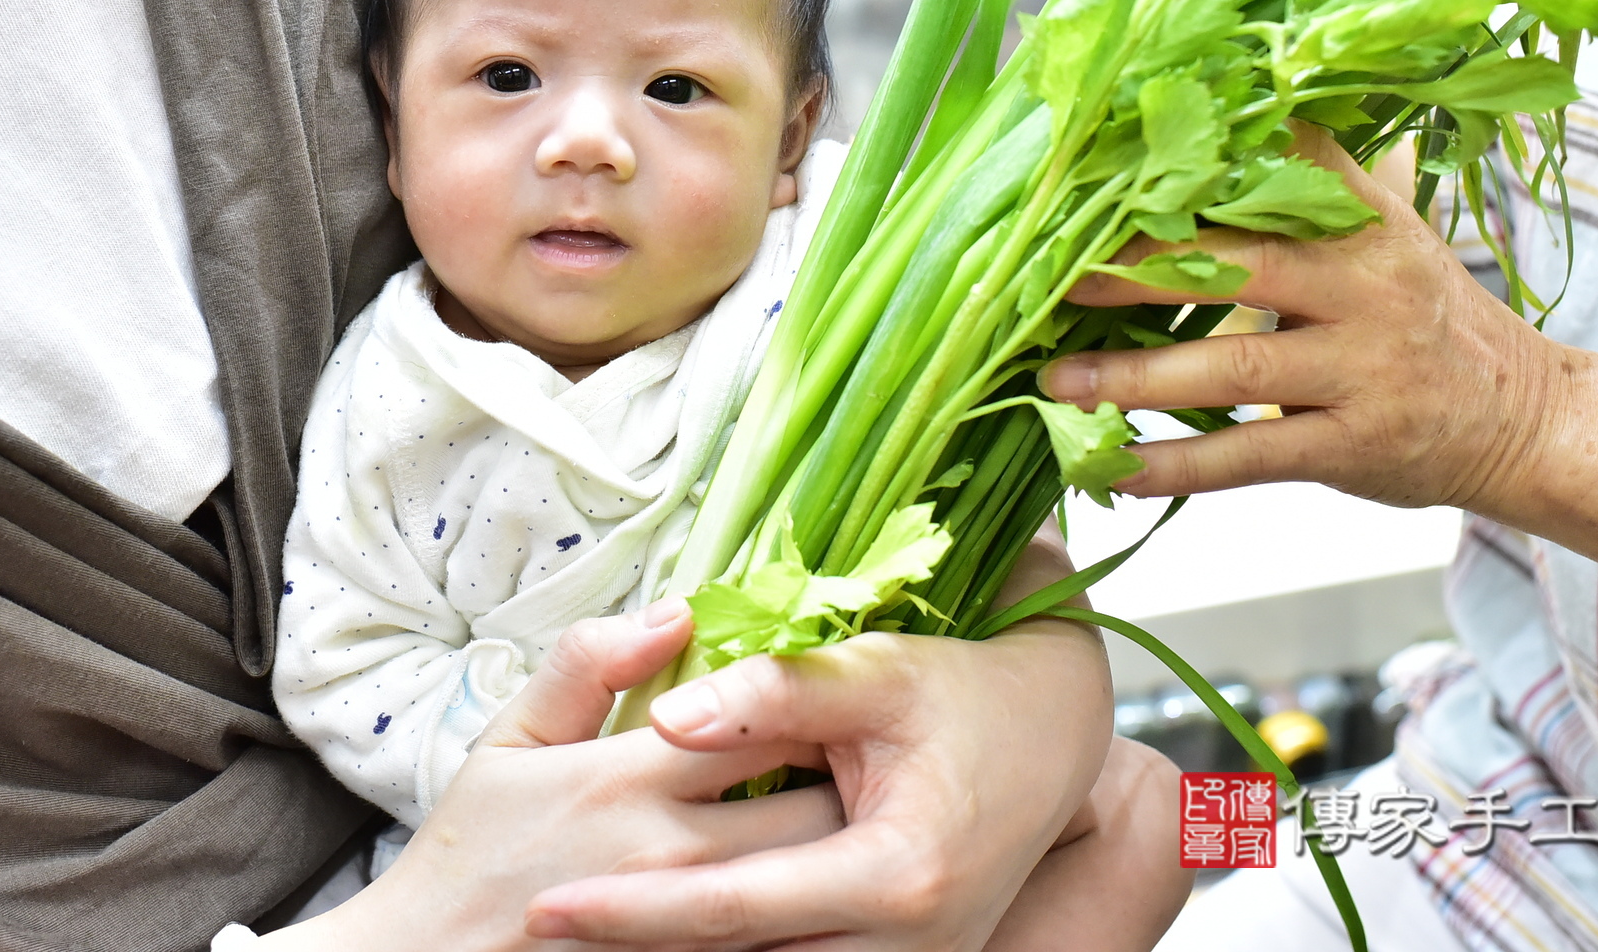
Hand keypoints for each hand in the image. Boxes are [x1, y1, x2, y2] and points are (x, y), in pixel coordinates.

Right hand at [317, 601, 842, 951]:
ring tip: (855, 814)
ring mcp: (690, 923)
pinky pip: (780, 936)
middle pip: (814, 802)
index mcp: (632, 778)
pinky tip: (804, 882)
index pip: (766, 719)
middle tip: (864, 756)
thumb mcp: (511, 739)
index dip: (811, 700)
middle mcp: (674, 851)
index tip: (826, 692)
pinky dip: (805, 906)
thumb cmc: (469, 851)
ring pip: (811, 877)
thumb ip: (588, 665)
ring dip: (841, 843)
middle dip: (849, 776)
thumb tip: (676, 610)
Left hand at [524, 543, 1112, 949]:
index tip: (547, 907)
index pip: (732, 909)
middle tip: (537, 939)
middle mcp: (907, 945)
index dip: (632, 910)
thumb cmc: (971, 694)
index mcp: (897, 876)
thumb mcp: (879, 672)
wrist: (1060, 733)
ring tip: (586, 944)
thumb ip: (777, 688)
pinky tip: (669, 938)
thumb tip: (670, 716)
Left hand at [1041, 122, 1574, 515]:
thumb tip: (1210, 110)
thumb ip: (1305, 184)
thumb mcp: (1382, 231)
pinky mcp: (1357, 446)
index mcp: (1362, 218)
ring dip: (1134, 379)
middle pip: (1237, 262)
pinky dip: (1177, 464)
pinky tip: (1112, 468)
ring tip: (1054, 383)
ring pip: (1234, 367)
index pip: (1270, 171)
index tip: (1099, 162)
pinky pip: (1251, 456)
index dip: (1184, 165)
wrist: (1527, 418)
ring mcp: (1363, 368)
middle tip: (1048, 276)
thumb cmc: (1423, 316)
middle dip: (1135, 270)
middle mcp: (1365, 284)